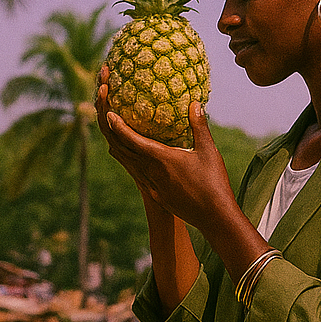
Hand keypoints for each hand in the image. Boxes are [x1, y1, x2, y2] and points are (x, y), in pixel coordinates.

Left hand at [95, 69, 238, 234]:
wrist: (214, 218)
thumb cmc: (213, 183)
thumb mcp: (208, 151)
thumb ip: (199, 126)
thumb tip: (195, 103)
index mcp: (161, 159)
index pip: (131, 140)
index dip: (118, 125)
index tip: (108, 112)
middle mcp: (151, 173)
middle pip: (123, 150)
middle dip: (112, 132)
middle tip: (106, 115)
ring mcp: (152, 186)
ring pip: (128, 164)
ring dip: (118, 146)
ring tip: (114, 132)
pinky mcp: (157, 195)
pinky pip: (136, 175)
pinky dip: (129, 161)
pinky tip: (132, 157)